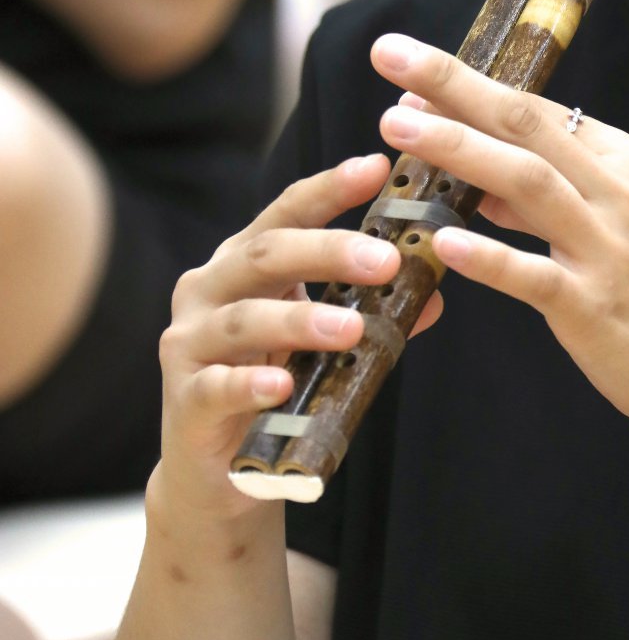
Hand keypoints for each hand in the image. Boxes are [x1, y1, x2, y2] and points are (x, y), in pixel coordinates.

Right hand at [156, 154, 437, 523]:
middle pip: (266, 254)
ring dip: (300, 321)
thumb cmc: (273, 386)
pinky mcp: (186, 399)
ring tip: (350, 329)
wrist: (216, 472)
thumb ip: (367, 313)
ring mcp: (190, 343)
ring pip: (244, 319)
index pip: (287, 211)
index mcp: (243, 261)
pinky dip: (250, 384)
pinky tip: (281, 386)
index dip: (330, 187)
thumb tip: (432, 295)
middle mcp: (209, 289)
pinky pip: (217, 387)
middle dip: (327, 251)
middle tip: (385, 261)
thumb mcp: (319, 342)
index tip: (376, 167)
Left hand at [371, 33, 628, 438]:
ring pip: (528, 182)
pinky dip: (488, 256)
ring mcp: (610, 248)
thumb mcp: (622, 226)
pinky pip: (534, 275)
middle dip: (454, 85)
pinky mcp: (595, 306)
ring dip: (458, 149)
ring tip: (397, 128)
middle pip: (527, 125)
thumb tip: (479, 181)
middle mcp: (623, 193)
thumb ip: (554, 199)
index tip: (413, 72)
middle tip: (392, 57)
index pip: (541, 111)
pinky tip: (441, 242)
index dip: (471, 87)